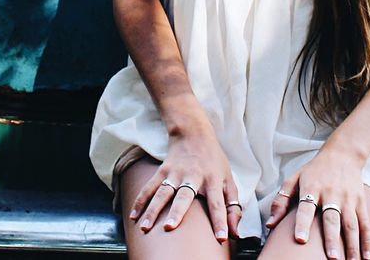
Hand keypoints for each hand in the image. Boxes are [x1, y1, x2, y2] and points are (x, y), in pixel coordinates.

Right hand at [129, 127, 241, 242]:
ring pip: (162, 193)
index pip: (218, 203)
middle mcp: (194, 176)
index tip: (221, 238)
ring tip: (144, 227)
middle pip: (185, 196)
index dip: (220, 220)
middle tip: (169, 227)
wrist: (194, 133)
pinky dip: (141, 201)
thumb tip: (235, 233)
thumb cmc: (214, 161)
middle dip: (177, 212)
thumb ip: (233, 207)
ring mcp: (176, 173)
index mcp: (213, 180)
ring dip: (152, 210)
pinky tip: (133, 216)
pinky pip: (150, 187)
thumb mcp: (229, 180)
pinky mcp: (163, 170)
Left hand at [266, 142, 369, 259]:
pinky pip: (365, 224)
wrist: (343, 153)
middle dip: (332, 240)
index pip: (306, 207)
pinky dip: (366, 241)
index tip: (300, 239)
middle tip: (332, 258)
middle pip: (332, 219)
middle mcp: (331, 194)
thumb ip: (281, 201)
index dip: (302, 224)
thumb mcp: (294, 179)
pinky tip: (366, 256)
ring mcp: (348, 199)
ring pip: (351, 224)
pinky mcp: (360, 202)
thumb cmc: (314, 170)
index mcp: (312, 188)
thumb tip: (270, 224)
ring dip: (352, 245)